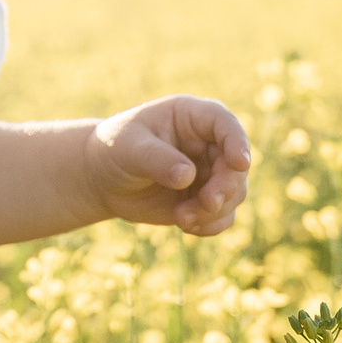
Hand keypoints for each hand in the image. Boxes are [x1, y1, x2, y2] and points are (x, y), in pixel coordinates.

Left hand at [83, 95, 252, 234]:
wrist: (101, 178)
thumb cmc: (113, 149)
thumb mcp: (128, 148)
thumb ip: (156, 158)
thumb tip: (187, 176)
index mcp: (190, 116)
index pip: (223, 122)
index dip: (237, 141)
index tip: (240, 163)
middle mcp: (207, 143)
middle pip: (235, 164)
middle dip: (226, 187)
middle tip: (207, 203)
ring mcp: (208, 172)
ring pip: (234, 192)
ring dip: (214, 210)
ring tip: (182, 218)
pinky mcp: (204, 199)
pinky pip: (224, 215)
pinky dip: (211, 225)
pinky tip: (186, 226)